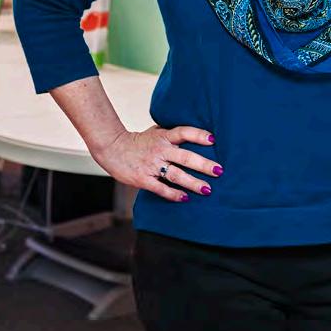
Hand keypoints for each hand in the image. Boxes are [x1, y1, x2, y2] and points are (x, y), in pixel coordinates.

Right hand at [91, 124, 222, 201]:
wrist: (112, 148)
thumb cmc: (137, 141)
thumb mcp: (155, 132)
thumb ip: (172, 133)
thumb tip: (194, 134)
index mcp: (163, 136)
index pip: (183, 132)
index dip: (198, 135)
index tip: (213, 140)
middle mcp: (159, 150)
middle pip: (185, 157)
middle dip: (203, 164)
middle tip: (219, 171)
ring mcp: (152, 165)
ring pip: (176, 175)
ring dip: (193, 183)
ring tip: (207, 189)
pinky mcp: (143, 179)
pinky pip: (161, 188)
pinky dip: (173, 194)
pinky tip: (185, 198)